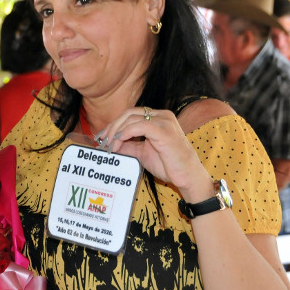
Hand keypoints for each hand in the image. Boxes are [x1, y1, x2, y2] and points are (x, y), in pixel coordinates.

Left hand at [96, 106, 210, 196]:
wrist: (187, 176)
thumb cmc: (168, 164)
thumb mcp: (142, 153)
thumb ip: (127, 146)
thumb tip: (109, 143)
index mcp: (158, 117)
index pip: (130, 114)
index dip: (114, 124)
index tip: (102, 137)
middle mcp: (162, 115)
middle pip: (128, 114)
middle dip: (112, 127)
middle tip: (102, 141)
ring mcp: (164, 121)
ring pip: (131, 119)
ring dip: (116, 132)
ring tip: (109, 146)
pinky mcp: (164, 130)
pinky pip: (139, 126)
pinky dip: (125, 134)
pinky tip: (117, 143)